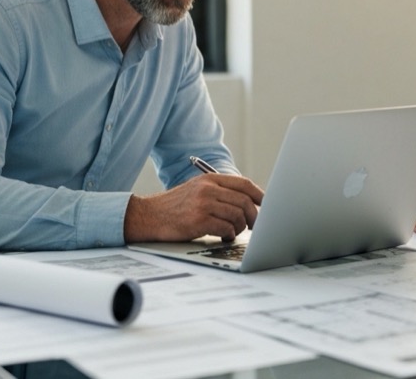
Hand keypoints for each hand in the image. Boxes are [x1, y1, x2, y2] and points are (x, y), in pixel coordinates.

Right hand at [124, 174, 263, 242]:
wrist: (148, 216)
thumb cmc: (174, 207)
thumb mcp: (196, 190)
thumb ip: (219, 192)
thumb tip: (248, 202)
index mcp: (209, 179)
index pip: (243, 184)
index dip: (259, 194)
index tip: (267, 204)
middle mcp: (207, 189)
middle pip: (244, 201)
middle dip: (254, 216)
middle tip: (253, 226)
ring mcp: (203, 204)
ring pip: (237, 216)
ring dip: (240, 227)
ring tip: (232, 231)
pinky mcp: (199, 221)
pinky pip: (226, 228)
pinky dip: (229, 234)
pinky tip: (223, 236)